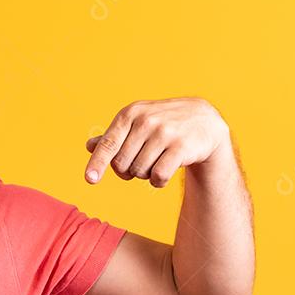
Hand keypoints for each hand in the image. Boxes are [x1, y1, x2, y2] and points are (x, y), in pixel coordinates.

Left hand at [84, 98, 230, 186]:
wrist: (204, 122)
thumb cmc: (163, 125)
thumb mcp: (137, 123)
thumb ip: (113, 137)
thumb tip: (90, 146)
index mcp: (130, 114)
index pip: (108, 144)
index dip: (98, 163)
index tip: (90, 180)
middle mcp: (146, 121)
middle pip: (121, 165)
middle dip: (128, 170)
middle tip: (142, 161)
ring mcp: (165, 133)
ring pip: (140, 172)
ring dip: (145, 175)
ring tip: (157, 160)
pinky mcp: (181, 147)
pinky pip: (158, 177)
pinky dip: (158, 181)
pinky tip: (165, 171)